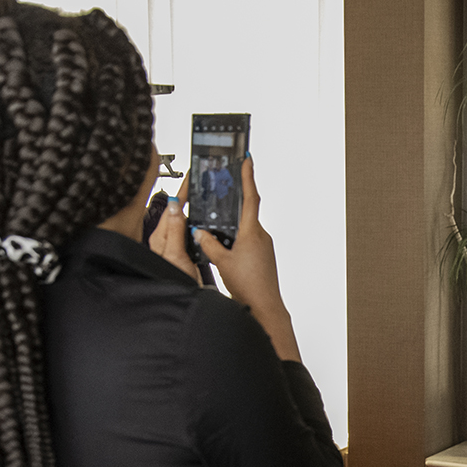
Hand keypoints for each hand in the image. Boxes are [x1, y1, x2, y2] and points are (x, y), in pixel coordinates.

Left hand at [149, 177, 200, 284]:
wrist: (177, 303)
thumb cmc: (169, 284)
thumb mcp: (174, 255)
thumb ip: (174, 230)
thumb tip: (175, 206)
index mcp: (160, 237)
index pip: (172, 208)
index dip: (182, 191)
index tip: (191, 177)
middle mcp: (165, 240)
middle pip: (177, 212)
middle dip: (187, 196)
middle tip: (198, 180)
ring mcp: (173, 247)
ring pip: (182, 222)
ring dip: (191, 209)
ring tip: (201, 195)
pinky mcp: (181, 255)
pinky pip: (187, 234)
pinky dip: (194, 224)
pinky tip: (200, 222)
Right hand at [193, 155, 301, 361]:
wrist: (265, 307)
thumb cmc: (249, 286)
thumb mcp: (222, 262)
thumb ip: (209, 244)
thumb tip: (201, 233)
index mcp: (252, 232)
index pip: (250, 197)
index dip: (248, 176)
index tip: (247, 159)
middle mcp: (261, 235)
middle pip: (244, 212)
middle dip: (231, 204)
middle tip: (222, 190)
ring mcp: (263, 245)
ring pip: (244, 228)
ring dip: (231, 228)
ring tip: (216, 234)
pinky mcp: (263, 255)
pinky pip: (247, 241)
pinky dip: (235, 240)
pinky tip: (225, 250)